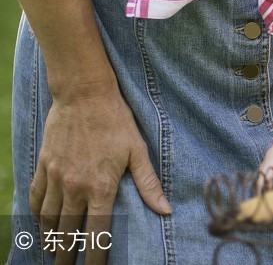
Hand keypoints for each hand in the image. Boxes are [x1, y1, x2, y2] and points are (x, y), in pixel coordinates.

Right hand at [32, 87, 170, 264]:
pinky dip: (36, 215)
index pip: (97, 231)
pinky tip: (41, 224)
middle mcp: (75, 186)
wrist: (84, 94)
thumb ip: (148, 184)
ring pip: (48, 218)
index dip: (96, 255)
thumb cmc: (116, 121)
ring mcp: (56, 177)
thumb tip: (165, 210)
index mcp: (101, 186)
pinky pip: (36, 197)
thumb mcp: (138, 151)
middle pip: (68, 231)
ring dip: (51, 238)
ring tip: (54, 252)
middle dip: (67, 254)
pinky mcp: (43, 166)